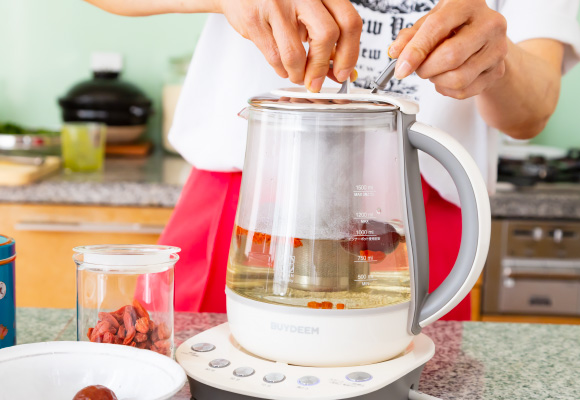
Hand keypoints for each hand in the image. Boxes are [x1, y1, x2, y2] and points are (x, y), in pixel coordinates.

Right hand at [216, 0, 361, 91]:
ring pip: (296, 53)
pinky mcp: (255, 19)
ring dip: (298, 74)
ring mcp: (277, 5)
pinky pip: (274, 57)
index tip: (344, 73)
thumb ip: (325, 39)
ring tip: (298, 76)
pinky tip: (283, 68)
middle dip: (322, 68)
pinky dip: (282, 70)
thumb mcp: (307, 12)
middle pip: (327, 35)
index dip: (349, 53)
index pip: (348, 22)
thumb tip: (340, 71)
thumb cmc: (277, 0)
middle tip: (317, 82)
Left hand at [388, 0, 507, 99]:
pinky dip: (447, 89)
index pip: (437, 28)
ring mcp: (497, 49)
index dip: (415, 51)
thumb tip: (395, 52)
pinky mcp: (498, 71)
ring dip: (437, 80)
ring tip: (435, 70)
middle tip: (420, 67)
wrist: (486, 36)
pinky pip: (464, 91)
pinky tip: (447, 78)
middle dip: (426, 69)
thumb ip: (410, 36)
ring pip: (458, 78)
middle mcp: (489, 24)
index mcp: (468, 4)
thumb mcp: (431, 22)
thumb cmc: (457, 26)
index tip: (401, 68)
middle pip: (451, 56)